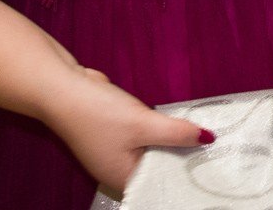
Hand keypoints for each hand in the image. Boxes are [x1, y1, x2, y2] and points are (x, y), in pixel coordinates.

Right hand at [41, 65, 209, 193]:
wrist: (62, 88)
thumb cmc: (96, 113)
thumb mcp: (143, 124)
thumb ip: (176, 133)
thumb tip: (207, 139)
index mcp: (121, 177)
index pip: (159, 184)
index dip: (183, 175)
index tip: (208, 164)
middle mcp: (116, 168)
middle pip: (156, 166)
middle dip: (179, 154)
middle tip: (210, 145)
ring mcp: (114, 150)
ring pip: (150, 148)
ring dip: (169, 139)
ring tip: (199, 133)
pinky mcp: (114, 131)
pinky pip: (142, 134)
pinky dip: (156, 129)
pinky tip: (174, 121)